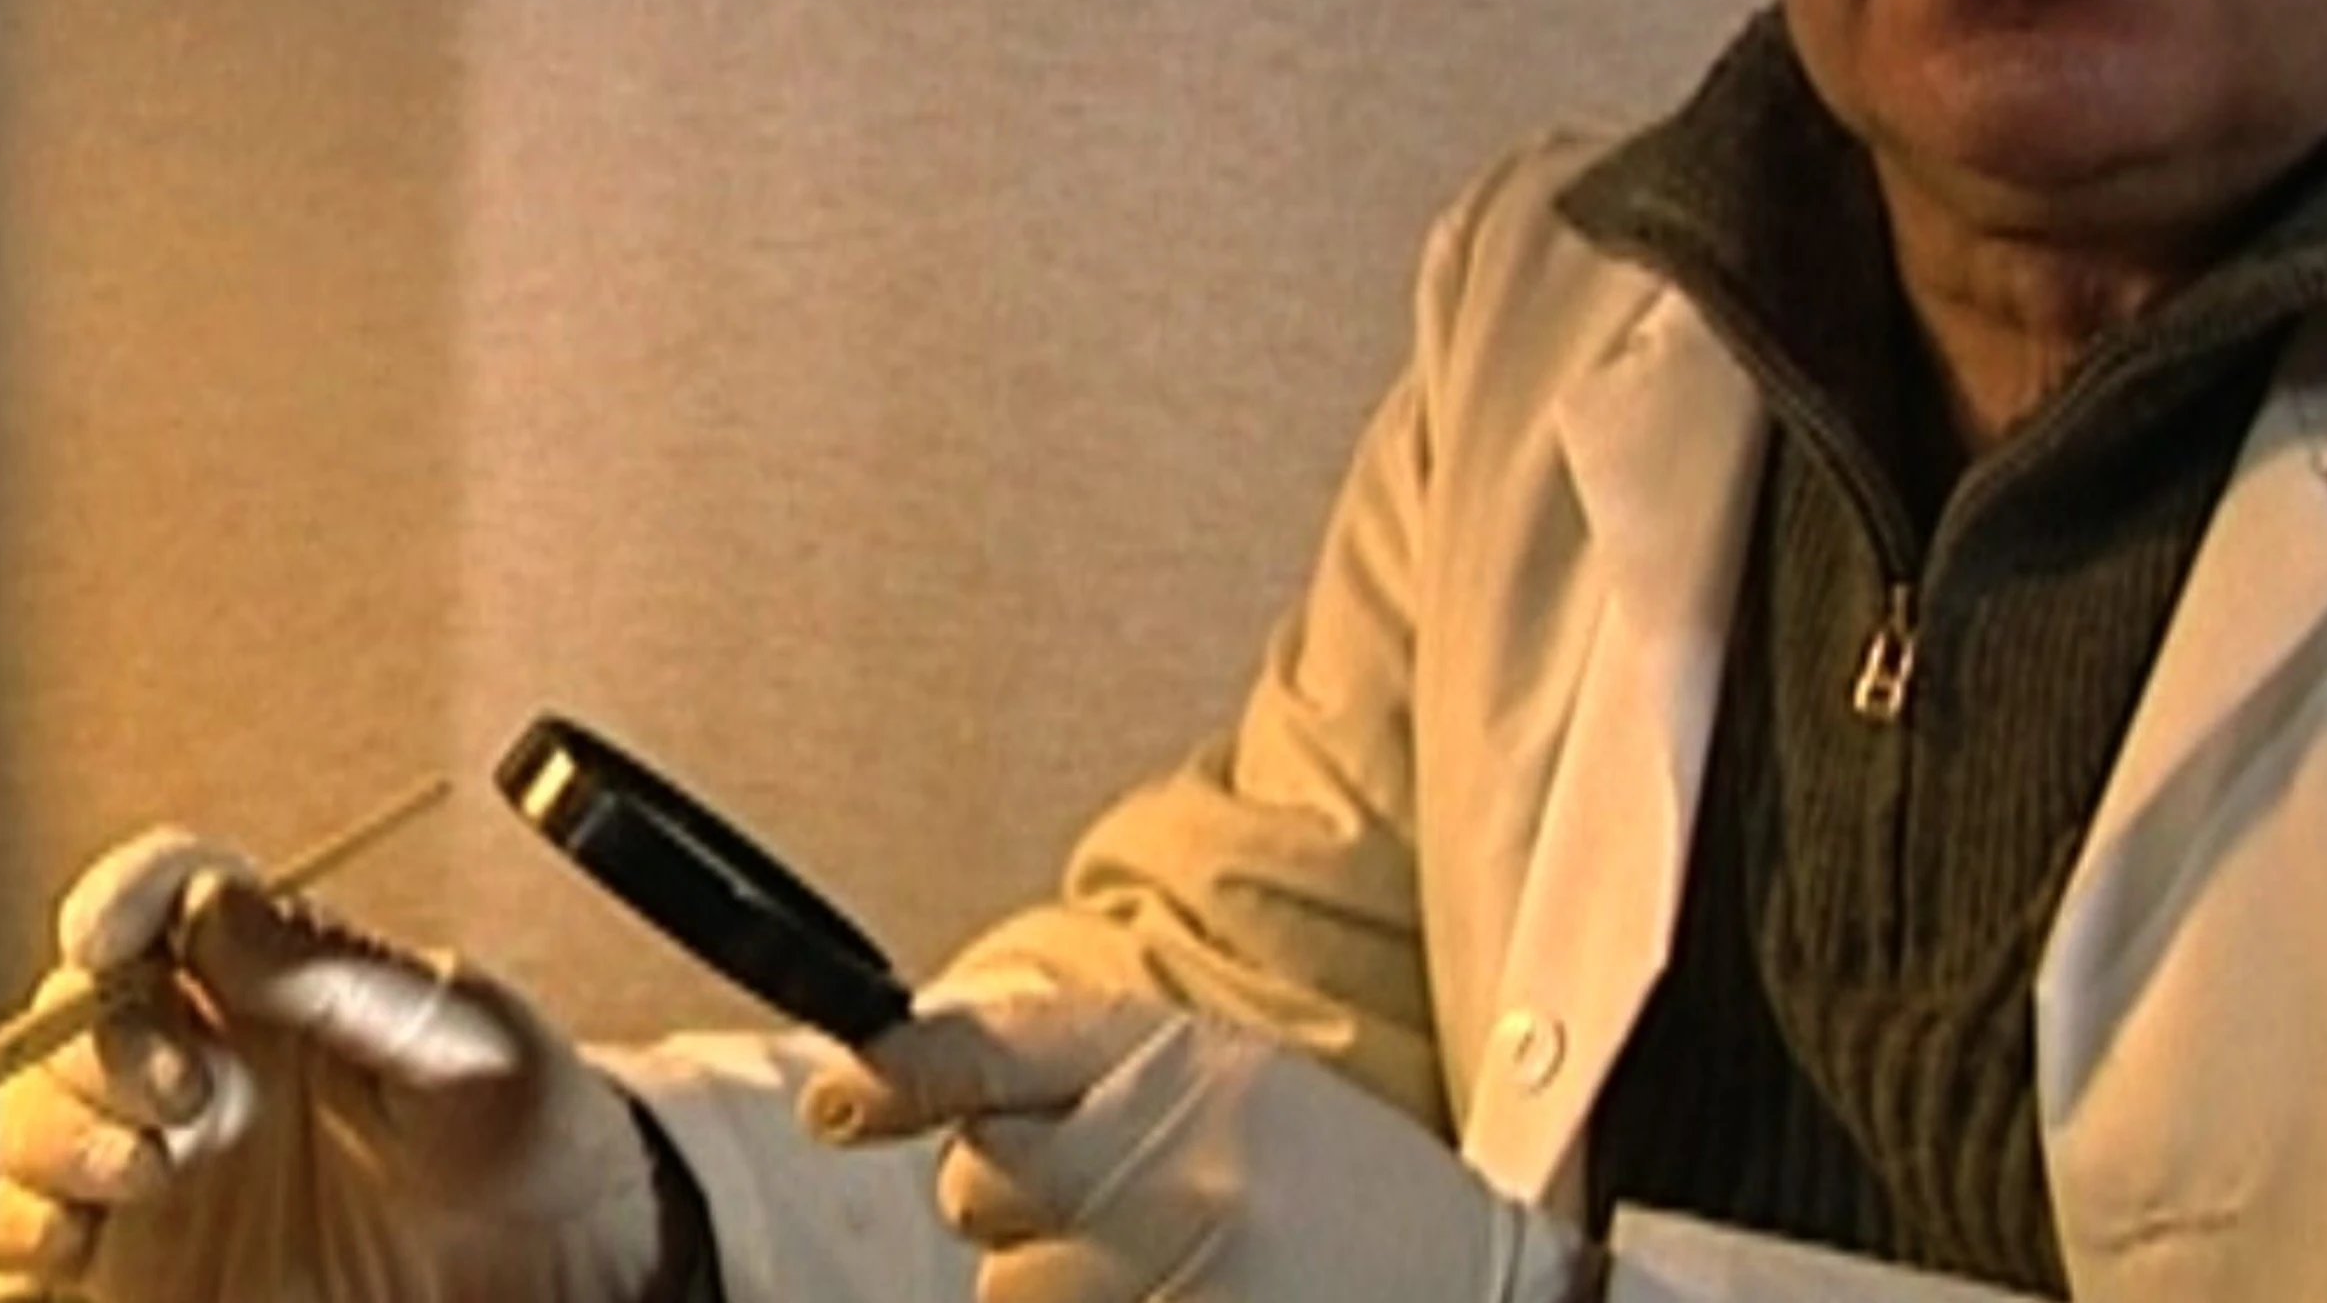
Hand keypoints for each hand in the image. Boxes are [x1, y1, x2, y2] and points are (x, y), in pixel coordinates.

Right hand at [0, 829, 674, 1302]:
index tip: (108, 933)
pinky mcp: (133, 1266)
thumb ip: (340, 974)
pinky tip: (81, 1241)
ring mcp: (157, 1162)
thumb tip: (216, 907)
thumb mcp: (463, 1038)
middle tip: (188, 1090)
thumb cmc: (523, 1131)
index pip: (169, 896)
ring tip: (149, 1169)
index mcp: (273, 975)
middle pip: (72, 1013)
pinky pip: (22, 1244)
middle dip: (95, 1041)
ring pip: (29, 1123)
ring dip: (54, 1135)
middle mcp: (197, 1058)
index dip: (123, 896)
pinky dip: (22, 1234)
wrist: (553, 1267)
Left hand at [801, 992, 1592, 1302]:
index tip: (839, 1101)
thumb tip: (902, 1107)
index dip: (910, 1074)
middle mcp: (1173, 1164)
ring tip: (1184, 1282)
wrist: (1487, 1298)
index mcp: (1189, 1067)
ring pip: (1010, 1299)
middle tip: (1134, 1217)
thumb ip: (1092, 1087)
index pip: (1008, 1049)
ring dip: (1063, 1298)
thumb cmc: (1347, 1201)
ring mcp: (1172, 1273)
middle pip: (982, 1188)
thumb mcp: (1237, 1094)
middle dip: (1023, 1209)